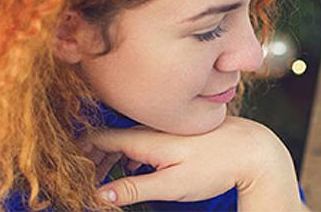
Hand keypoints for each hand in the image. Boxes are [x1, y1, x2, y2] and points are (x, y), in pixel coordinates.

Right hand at [80, 116, 307, 210]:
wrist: (253, 150)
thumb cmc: (216, 167)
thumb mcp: (172, 185)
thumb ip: (133, 189)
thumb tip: (97, 194)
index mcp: (144, 137)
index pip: (96, 139)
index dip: (78, 155)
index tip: (68, 172)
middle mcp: (150, 126)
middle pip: (107, 137)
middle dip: (90, 158)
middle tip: (82, 180)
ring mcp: (163, 127)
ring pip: (124, 138)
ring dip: (109, 157)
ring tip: (102, 179)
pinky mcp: (174, 132)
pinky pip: (141, 138)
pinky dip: (128, 154)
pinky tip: (132, 170)